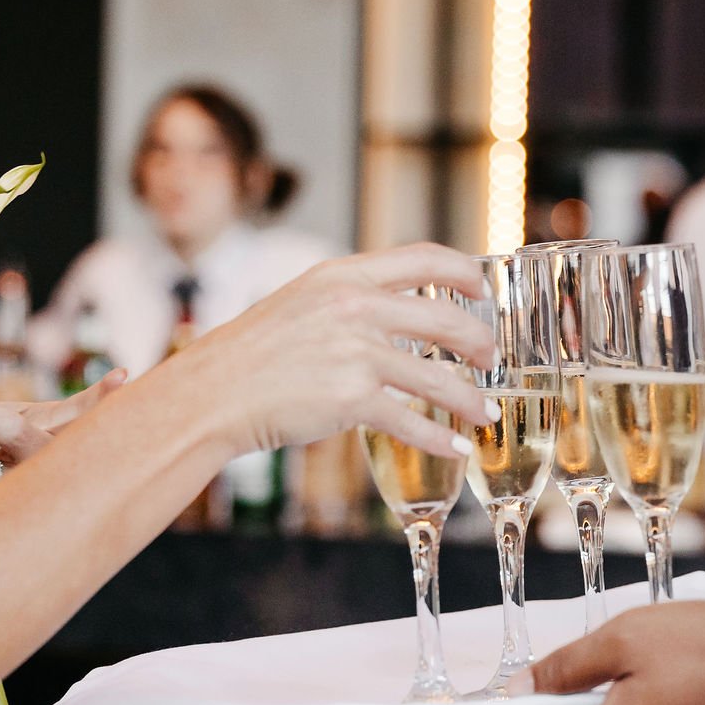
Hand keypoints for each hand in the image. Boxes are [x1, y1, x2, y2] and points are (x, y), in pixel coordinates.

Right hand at [166, 243, 495, 458]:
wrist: (214, 391)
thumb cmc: (253, 354)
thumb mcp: (301, 303)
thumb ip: (347, 301)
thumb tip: (393, 312)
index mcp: (343, 275)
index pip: (423, 257)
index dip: (463, 270)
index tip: (482, 287)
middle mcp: (355, 307)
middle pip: (445, 317)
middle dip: (479, 342)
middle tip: (490, 359)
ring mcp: (355, 352)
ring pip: (438, 376)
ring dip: (471, 399)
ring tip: (486, 412)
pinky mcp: (350, 398)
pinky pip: (411, 420)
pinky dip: (440, 438)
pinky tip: (457, 447)